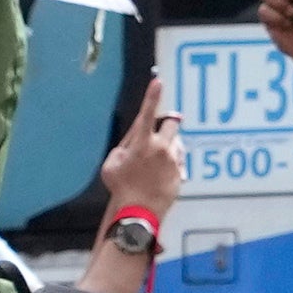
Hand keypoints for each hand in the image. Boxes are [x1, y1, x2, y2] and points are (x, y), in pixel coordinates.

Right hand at [101, 94, 184, 216]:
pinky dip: (170, 163)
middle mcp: (160, 147)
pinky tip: (158, 176)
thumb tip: (135, 137)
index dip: (152, 95)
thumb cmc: (121, 188)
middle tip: (157, 133)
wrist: (138, 212)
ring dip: (168, 146)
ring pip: (176, 142)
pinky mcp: (180, 171)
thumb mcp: (112, 164)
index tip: (158, 80)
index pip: (147, 113)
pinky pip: (178, 160)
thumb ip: (124, 145)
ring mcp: (173, 159)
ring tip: (153, 165)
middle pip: (172, 122)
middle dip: (167, 123)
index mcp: (141, 143)